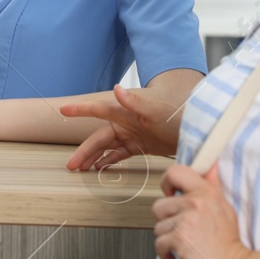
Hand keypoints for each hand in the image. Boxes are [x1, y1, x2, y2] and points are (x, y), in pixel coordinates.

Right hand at [61, 85, 182, 170]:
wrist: (195, 128)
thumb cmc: (176, 115)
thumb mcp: (155, 110)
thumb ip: (135, 102)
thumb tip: (117, 89)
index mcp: (126, 113)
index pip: (99, 110)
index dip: (81, 110)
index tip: (64, 110)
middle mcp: (125, 123)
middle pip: (99, 138)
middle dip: (84, 151)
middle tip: (71, 164)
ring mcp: (132, 135)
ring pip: (106, 148)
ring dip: (93, 158)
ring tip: (79, 169)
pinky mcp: (140, 145)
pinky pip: (119, 154)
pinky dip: (108, 161)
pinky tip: (98, 168)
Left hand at [153, 162, 249, 258]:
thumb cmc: (229, 242)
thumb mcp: (224, 207)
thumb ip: (212, 186)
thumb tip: (210, 166)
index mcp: (206, 192)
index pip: (176, 172)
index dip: (166, 182)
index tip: (169, 193)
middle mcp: (195, 203)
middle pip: (159, 205)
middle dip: (165, 220)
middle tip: (179, 229)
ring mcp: (186, 221)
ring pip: (158, 227)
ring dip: (167, 238)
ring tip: (184, 243)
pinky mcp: (179, 239)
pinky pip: (159, 243)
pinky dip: (165, 253)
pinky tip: (178, 255)